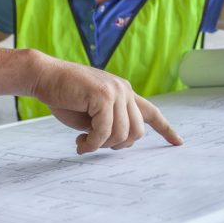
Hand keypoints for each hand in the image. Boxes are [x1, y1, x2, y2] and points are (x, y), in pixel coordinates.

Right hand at [28, 52, 183, 153]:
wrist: (44, 77)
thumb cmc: (64, 96)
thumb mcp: (92, 114)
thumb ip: (110, 124)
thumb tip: (121, 142)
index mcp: (124, 93)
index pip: (152, 112)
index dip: (166, 129)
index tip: (179, 142)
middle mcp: (125, 90)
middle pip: (137, 131)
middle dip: (117, 145)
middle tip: (96, 144)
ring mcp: (115, 91)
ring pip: (121, 134)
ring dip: (100, 145)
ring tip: (84, 143)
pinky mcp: (103, 95)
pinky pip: (104, 131)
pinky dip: (92, 143)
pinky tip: (80, 143)